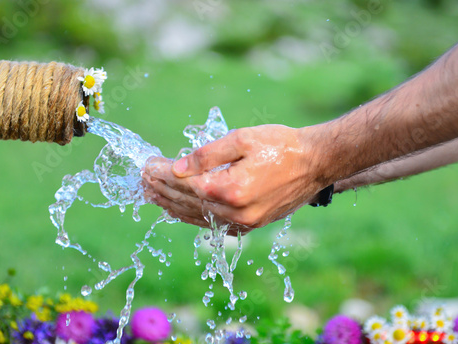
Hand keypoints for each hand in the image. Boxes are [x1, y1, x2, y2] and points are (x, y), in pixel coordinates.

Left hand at [143, 124, 326, 234]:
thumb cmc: (281, 146)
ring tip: (151, 195)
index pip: (185, 183)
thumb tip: (177, 167)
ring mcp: (243, 222)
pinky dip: (191, 215)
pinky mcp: (250, 224)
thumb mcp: (242, 139)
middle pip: (187, 201)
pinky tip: (177, 210)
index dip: (162, 174)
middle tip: (143, 180)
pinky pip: (211, 223)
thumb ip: (207, 154)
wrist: (315, 163)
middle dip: (162, 189)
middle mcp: (235, 212)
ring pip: (196, 216)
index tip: (147, 166)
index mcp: (231, 188)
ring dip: (171, 204)